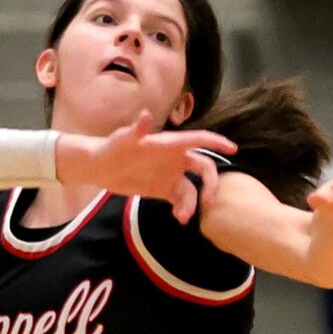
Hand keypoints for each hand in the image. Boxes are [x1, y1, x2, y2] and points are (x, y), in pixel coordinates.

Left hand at [53, 110, 235, 224]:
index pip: (198, 140)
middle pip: (204, 167)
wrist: (99, 167)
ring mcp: (170, 174)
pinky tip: (179, 218)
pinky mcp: (163, 189)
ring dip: (193, 203)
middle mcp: (175, 158)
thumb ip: (135, 130)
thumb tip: (145, 115)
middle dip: (211, 183)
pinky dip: (184, 209)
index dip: (217, 142)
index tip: (233, 149)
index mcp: (169, 144)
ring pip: (193, 188)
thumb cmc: (111, 148)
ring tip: (183, 217)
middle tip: (210, 200)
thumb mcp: (122, 140)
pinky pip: (181, 200)